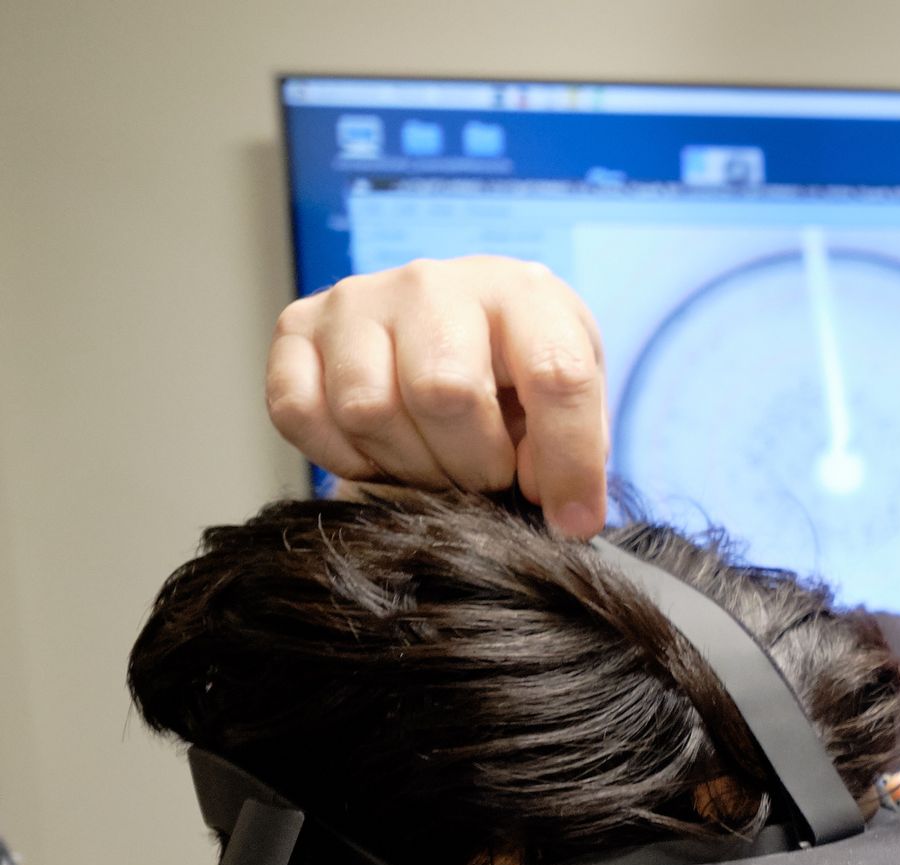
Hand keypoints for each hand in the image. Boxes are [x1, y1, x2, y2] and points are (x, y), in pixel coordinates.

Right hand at [267, 255, 611, 536]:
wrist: (456, 329)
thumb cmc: (521, 372)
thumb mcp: (575, 398)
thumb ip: (576, 447)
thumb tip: (546, 499)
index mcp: (522, 294)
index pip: (554, 375)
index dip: (568, 462)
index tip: (573, 520)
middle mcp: (432, 283)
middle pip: (444, 393)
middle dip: (475, 465)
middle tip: (487, 478)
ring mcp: (357, 299)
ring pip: (369, 408)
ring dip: (411, 467)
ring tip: (439, 465)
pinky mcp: (297, 326)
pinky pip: (299, 411)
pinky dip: (342, 456)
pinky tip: (382, 453)